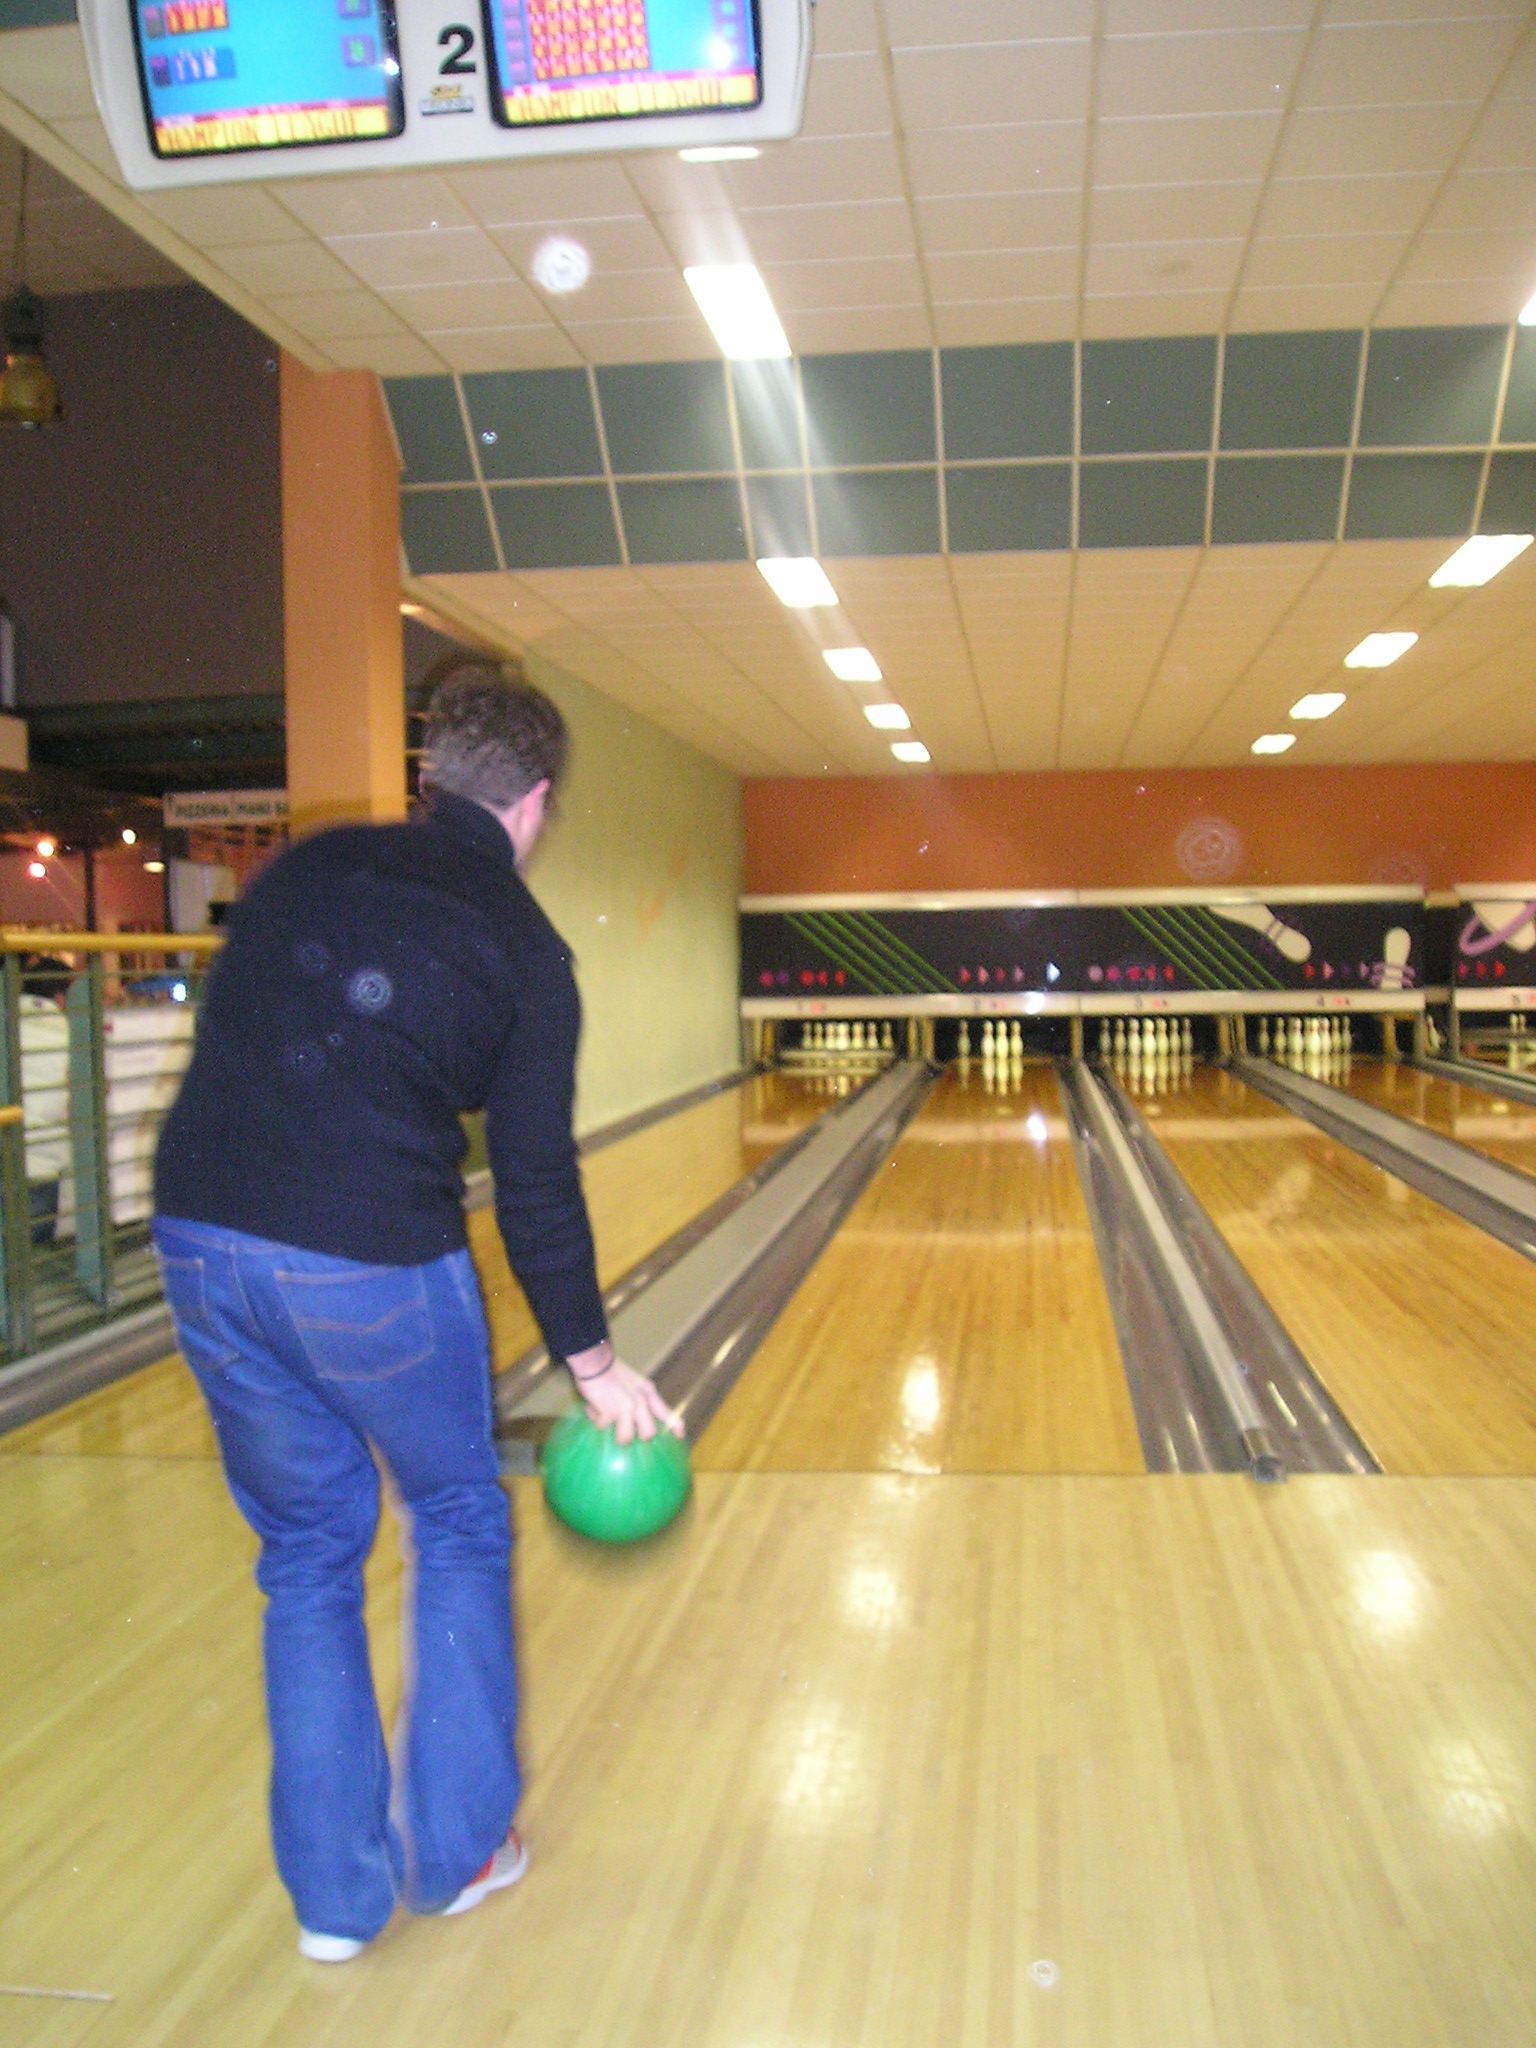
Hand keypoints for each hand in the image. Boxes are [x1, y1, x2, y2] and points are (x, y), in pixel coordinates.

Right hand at [566, 1341, 683, 1444]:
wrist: (595, 1362)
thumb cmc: (610, 1370)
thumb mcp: (634, 1381)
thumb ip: (639, 1397)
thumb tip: (637, 1416)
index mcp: (647, 1392)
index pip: (665, 1412)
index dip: (674, 1425)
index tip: (680, 1435)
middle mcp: (641, 1401)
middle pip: (648, 1433)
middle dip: (639, 1437)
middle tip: (628, 1432)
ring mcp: (627, 1408)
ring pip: (626, 1437)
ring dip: (615, 1434)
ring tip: (607, 1424)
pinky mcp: (610, 1413)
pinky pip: (603, 1426)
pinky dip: (596, 1419)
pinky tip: (593, 1409)